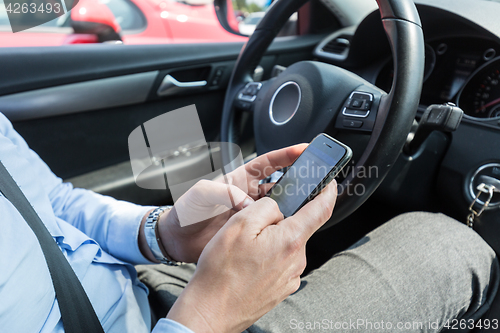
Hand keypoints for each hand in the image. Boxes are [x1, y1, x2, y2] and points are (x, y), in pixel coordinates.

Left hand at [157, 144, 306, 262]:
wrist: (177, 240)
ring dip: (292, 205)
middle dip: (298, 179)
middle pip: (280, 183)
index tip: (304, 149)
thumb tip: (246, 204)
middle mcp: (249, 195)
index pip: (268, 162)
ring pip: (279, 206)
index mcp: (239, 179)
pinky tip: (289, 227)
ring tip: (307, 205)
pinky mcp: (250, 231)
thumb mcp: (202, 194)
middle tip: (314, 179)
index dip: (286, 154)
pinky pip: (271, 226)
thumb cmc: (187, 211)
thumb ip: (224, 192)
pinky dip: (281, 226)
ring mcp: (251, 214)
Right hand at [167, 180, 337, 332]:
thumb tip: (279, 207)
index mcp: (289, 240)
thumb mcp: (239, 224)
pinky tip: (247, 264)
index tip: (330, 184)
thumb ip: (266, 207)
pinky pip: (280, 262)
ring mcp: (290, 276)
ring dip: (271, 240)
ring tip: (243, 251)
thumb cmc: (221, 271)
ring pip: (286, 245)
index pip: (321, 210)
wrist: (211, 310)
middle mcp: (296, 260)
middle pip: (296, 227)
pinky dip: (267, 257)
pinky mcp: (282, 288)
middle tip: (251, 226)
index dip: (328, 193)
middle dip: (279, 221)